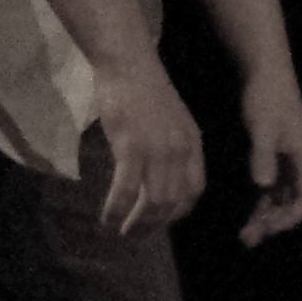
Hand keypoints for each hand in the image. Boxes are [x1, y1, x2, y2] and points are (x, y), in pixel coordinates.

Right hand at [94, 60, 205, 233]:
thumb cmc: (145, 90)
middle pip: (174, 201)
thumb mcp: (172, 121)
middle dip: (155, 225)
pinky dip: (116, 209)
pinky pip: (126, 190)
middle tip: (137, 236)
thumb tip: (162, 176)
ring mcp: (158, 150)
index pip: (195, 189)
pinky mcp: (131, 148)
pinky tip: (107, 218)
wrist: (128, 64)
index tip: (163, 222)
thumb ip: (173, 148)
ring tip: (122, 232)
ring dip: (137, 223)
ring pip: (153, 201)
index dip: (179, 211)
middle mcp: (181, 151)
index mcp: (194, 144)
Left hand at [239, 69, 301, 247]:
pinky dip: (262, 206)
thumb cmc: (267, 97)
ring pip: (283, 200)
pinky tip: (249, 219)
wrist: (264, 74)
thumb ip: (263, 155)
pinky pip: (273, 191)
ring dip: (268, 218)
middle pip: (295, 204)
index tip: (270, 228)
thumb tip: (263, 185)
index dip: (291, 217)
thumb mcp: (263, 126)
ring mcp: (291, 163)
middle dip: (276, 223)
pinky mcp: (277, 160)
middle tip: (251, 238)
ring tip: (246, 236)